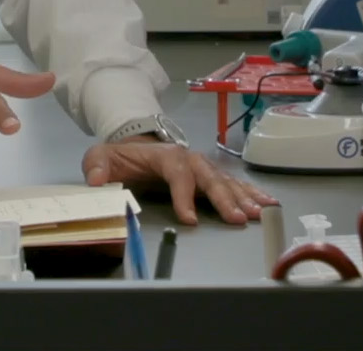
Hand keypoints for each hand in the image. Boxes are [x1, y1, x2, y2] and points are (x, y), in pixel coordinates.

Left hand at [81, 140, 275, 225]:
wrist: (135, 145)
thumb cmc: (121, 157)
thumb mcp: (100, 157)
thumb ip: (97, 167)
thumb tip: (95, 182)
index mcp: (163, 155)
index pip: (177, 172)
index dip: (184, 194)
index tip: (189, 219)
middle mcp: (188, 159)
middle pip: (208, 176)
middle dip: (224, 198)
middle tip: (238, 218)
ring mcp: (201, 167)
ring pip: (225, 181)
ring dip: (243, 197)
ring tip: (259, 213)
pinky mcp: (209, 176)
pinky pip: (233, 183)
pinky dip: (250, 193)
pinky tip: (266, 204)